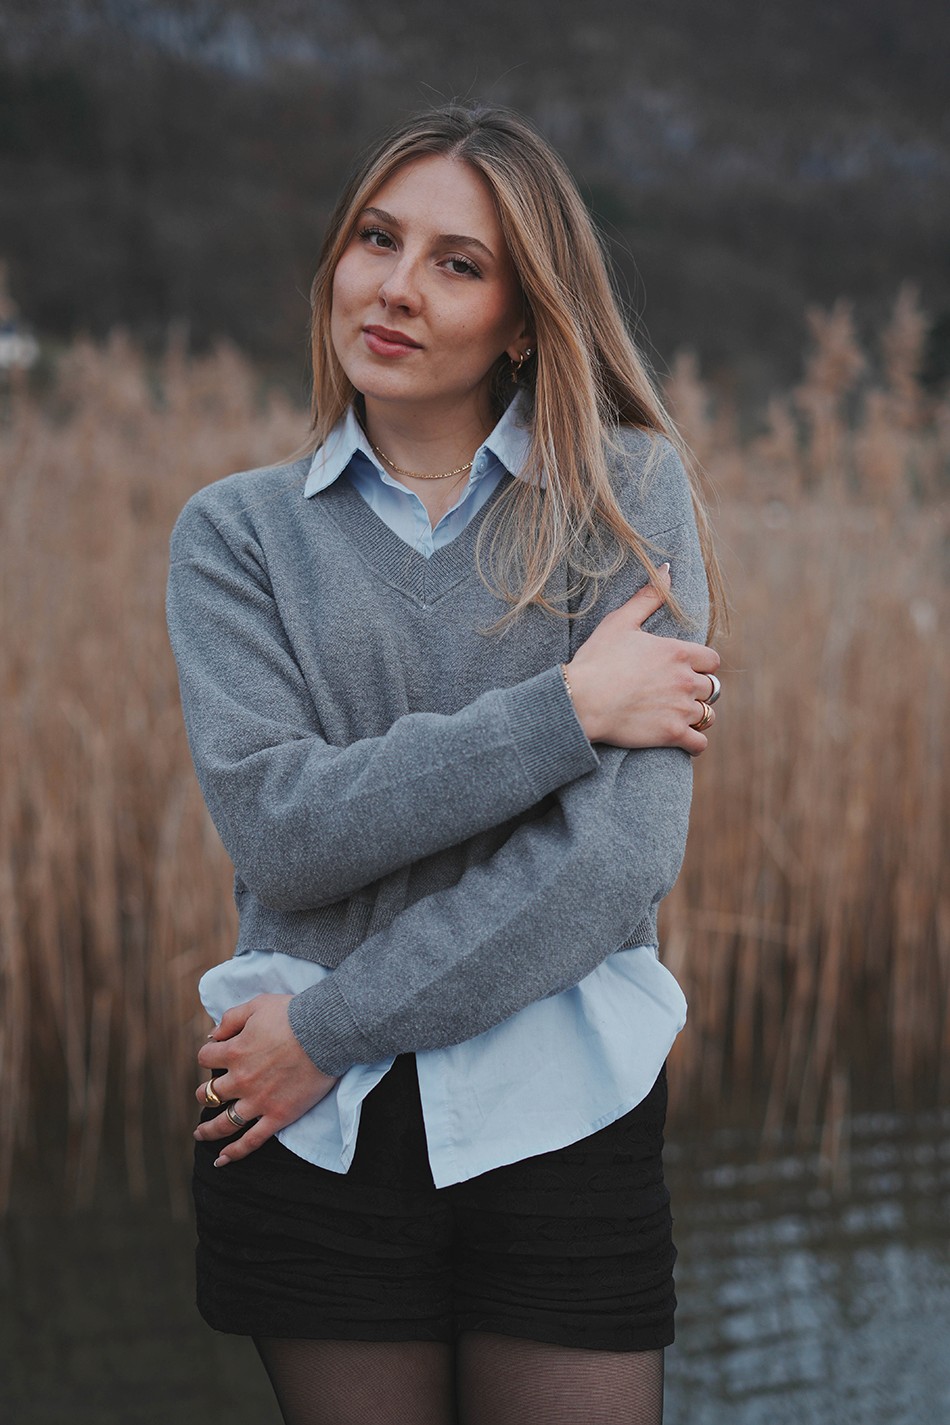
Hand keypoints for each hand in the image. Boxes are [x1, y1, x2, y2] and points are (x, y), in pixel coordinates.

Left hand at [194, 994, 337, 1165]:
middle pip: (210, 1094)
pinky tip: (221, 1159)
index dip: (208, 1055)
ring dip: (208, 1130)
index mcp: (234, 1052)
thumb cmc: (293, 1014)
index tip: (216, 1055)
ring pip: (223, 1123)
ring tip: (200, 1134)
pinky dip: (234, 1152)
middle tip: (209, 1095)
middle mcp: (240, 1080)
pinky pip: (251, 1141)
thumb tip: (212, 1035)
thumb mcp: (257, 1005)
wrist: (326, 1033)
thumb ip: (231, 1019)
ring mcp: (258, 1101)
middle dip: (207, 1093)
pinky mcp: (278, 1116)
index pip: (205, 1058)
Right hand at [566, 565, 719, 754]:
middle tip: (678, 693)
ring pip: (708, 715)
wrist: (581, 701)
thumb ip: (648, 597)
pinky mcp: (672, 734)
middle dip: (697, 690)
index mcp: (678, 652)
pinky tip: (683, 739)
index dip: (700, 664)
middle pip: (711, 687)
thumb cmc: (597, 659)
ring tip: (680, 715)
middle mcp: (686, 680)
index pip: (712, 660)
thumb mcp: (620, 622)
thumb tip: (668, 570)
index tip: (685, 669)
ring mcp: (681, 708)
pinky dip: (694, 742)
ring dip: (697, 715)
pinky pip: (699, 743)